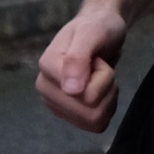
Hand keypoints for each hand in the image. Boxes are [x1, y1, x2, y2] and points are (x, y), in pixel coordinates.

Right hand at [35, 6, 129, 131]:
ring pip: (93, 121)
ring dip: (108, 98)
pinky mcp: (68, 114)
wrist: (102, 31)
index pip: (85, 94)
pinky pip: (95, 125)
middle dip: (106, 88)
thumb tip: (70, 90)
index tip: (96, 57)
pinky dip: (106, 108)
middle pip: (89, 112)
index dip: (102, 75)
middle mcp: (45, 88)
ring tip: (101, 77)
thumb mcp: (92, 33)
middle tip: (100, 67)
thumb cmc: (98, 27)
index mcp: (47, 67)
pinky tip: (101, 89)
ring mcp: (56, 103)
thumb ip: (78, 58)